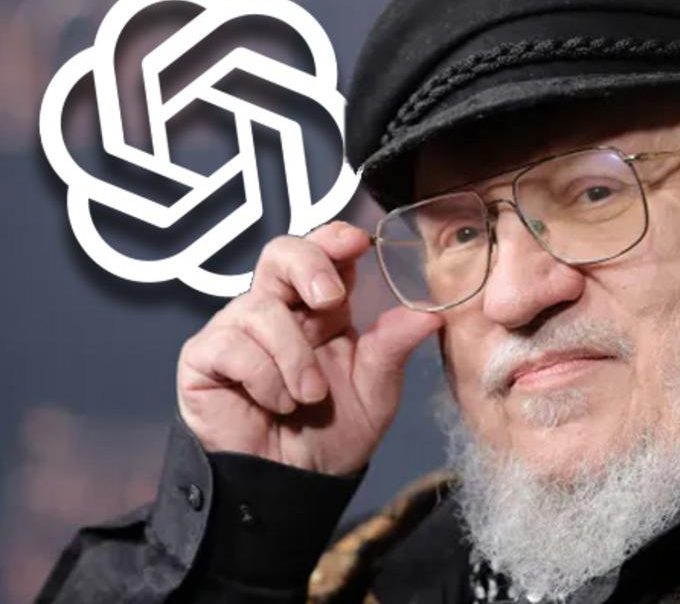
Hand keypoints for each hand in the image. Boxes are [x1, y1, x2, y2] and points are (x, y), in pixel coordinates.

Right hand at [176, 220, 442, 475]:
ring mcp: (238, 330)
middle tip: (330, 299)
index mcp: (323, 308)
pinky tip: (274, 403)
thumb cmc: (334, 433)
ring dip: (293, 356)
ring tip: (309, 397)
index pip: (324, 252)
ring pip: (260, 307)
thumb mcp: (375, 389)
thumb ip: (394, 347)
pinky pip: (231, 345)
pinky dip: (262, 377)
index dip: (334, 238)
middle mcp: (279, 309)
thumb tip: (431, 313)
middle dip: (308, 266)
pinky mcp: (206, 357)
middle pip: (280, 253)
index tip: (357, 242)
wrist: (295, 484)